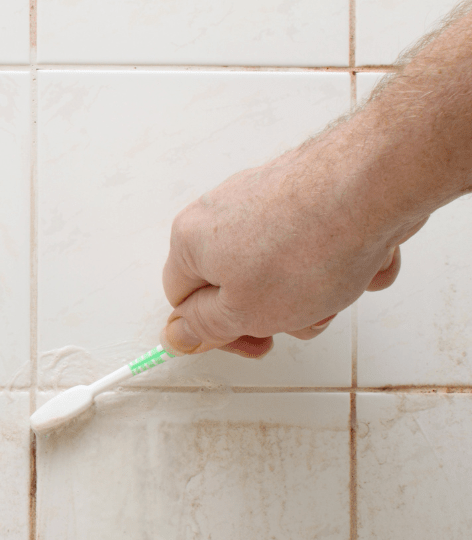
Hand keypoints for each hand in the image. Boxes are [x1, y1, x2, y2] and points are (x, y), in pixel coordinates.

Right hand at [160, 138, 429, 358]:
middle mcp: (222, 212)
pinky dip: (341, 258)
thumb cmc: (306, 247)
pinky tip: (363, 259)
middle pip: (238, 285)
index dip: (217, 331)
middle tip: (303, 319)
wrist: (373, 187)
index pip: (184, 301)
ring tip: (341, 286)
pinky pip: (318, 242)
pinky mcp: (308, 191)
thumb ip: (204, 328)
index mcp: (191, 241)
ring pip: (284, 268)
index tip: (255, 341)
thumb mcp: (243, 313)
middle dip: (276, 312)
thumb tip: (177, 334)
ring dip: (314, 291)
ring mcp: (266, 197)